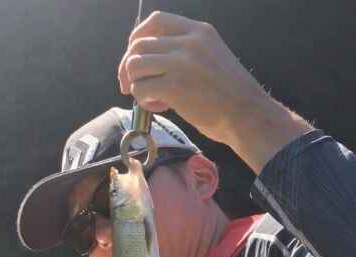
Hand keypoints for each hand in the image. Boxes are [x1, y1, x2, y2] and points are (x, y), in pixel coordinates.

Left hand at [118, 11, 265, 144]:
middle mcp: (188, 42)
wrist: (248, 116)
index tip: (135, 59)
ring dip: (136, 84)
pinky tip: (159, 107)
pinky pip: (141, 88)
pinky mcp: (175, 86)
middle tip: (131, 86)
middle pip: (138, 44)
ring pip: (135, 65)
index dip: (137, 39)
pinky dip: (142, 100)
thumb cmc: (230, 96)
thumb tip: (151, 63)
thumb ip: (186, 53)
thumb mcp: (212, 58)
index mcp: (199, 31)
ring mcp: (181, 63)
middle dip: (128, 67)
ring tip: (152, 98)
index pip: (155, 21)